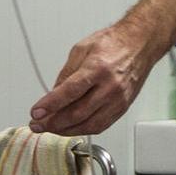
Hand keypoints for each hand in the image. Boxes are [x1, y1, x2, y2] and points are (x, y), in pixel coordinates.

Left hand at [29, 21, 156, 134]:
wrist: (140, 45)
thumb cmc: (113, 44)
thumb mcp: (81, 49)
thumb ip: (66, 74)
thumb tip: (53, 94)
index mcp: (98, 68)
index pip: (70, 92)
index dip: (50, 105)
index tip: (35, 112)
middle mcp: (110, 87)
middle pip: (78, 113)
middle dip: (53, 122)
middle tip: (37, 124)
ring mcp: (118, 100)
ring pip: (89, 125)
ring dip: (66, 130)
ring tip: (50, 128)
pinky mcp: (122, 108)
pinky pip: (101, 126)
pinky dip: (82, 130)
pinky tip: (70, 128)